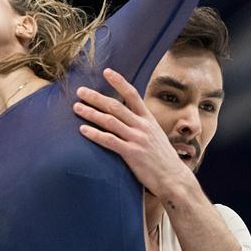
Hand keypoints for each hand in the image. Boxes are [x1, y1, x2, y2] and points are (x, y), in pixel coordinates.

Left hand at [74, 68, 192, 199]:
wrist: (174, 178)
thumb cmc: (163, 159)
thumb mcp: (156, 136)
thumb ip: (142, 126)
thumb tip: (128, 118)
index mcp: (148, 119)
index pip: (132, 95)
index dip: (119, 82)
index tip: (106, 72)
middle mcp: (142, 126)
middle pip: (115, 106)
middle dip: (96, 97)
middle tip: (80, 91)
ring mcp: (137, 139)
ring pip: (110, 121)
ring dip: (91, 113)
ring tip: (76, 108)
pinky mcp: (132, 153)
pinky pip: (109, 141)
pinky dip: (95, 134)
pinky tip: (83, 130)